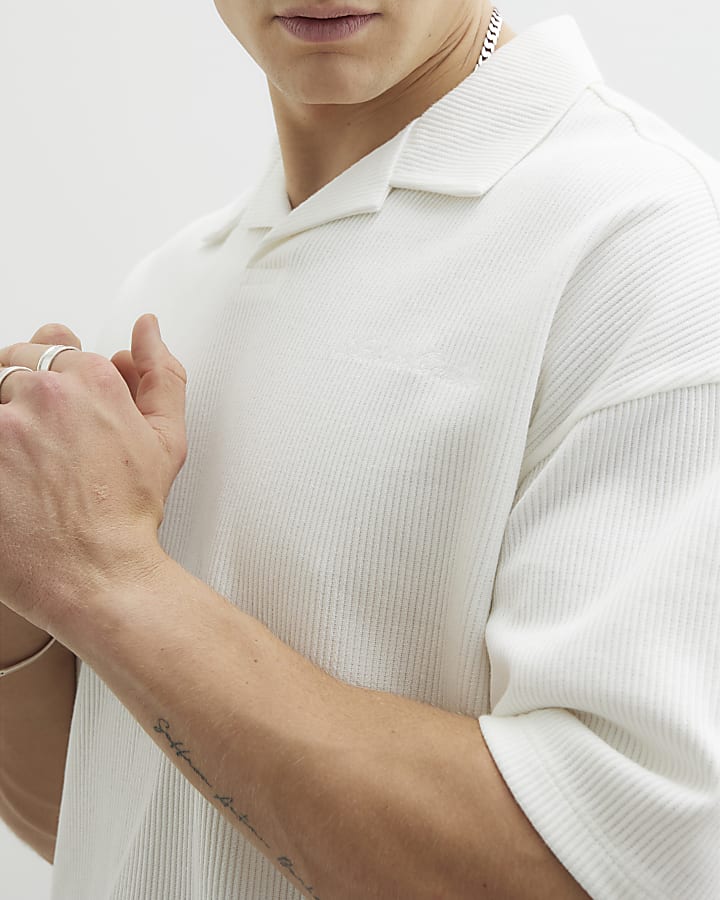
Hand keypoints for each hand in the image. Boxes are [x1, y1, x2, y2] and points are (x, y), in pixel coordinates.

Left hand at [0, 314, 187, 634]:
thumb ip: (161, 374)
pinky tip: (10, 478)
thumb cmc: (128, 514)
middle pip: (9, 366)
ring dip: (3, 420)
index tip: (49, 407)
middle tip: (34, 445)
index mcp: (92, 378)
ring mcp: (4, 422)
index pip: (49, 344)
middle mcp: (44, 392)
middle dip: (18, 396)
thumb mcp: (167, 439)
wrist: (97, 574)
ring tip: (20, 463)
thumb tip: (148, 330)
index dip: (47, 377)